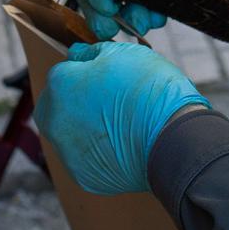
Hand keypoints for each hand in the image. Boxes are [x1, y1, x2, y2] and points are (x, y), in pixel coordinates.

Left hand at [38, 41, 208, 194]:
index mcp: (60, 86)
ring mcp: (67, 152)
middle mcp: (54, 121)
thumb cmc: (150, 91)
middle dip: (75, 102)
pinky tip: (123, 145)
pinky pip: (85, 160)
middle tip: (107, 101)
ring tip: (121, 125)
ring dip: (86, 128)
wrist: (174, 140)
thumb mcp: (123, 53)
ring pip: (70, 135)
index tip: (106, 77)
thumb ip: (92, 52)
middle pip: (56, 106)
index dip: (85, 72)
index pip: (62, 73)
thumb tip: (77, 54)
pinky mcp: (84, 177)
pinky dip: (99, 153)